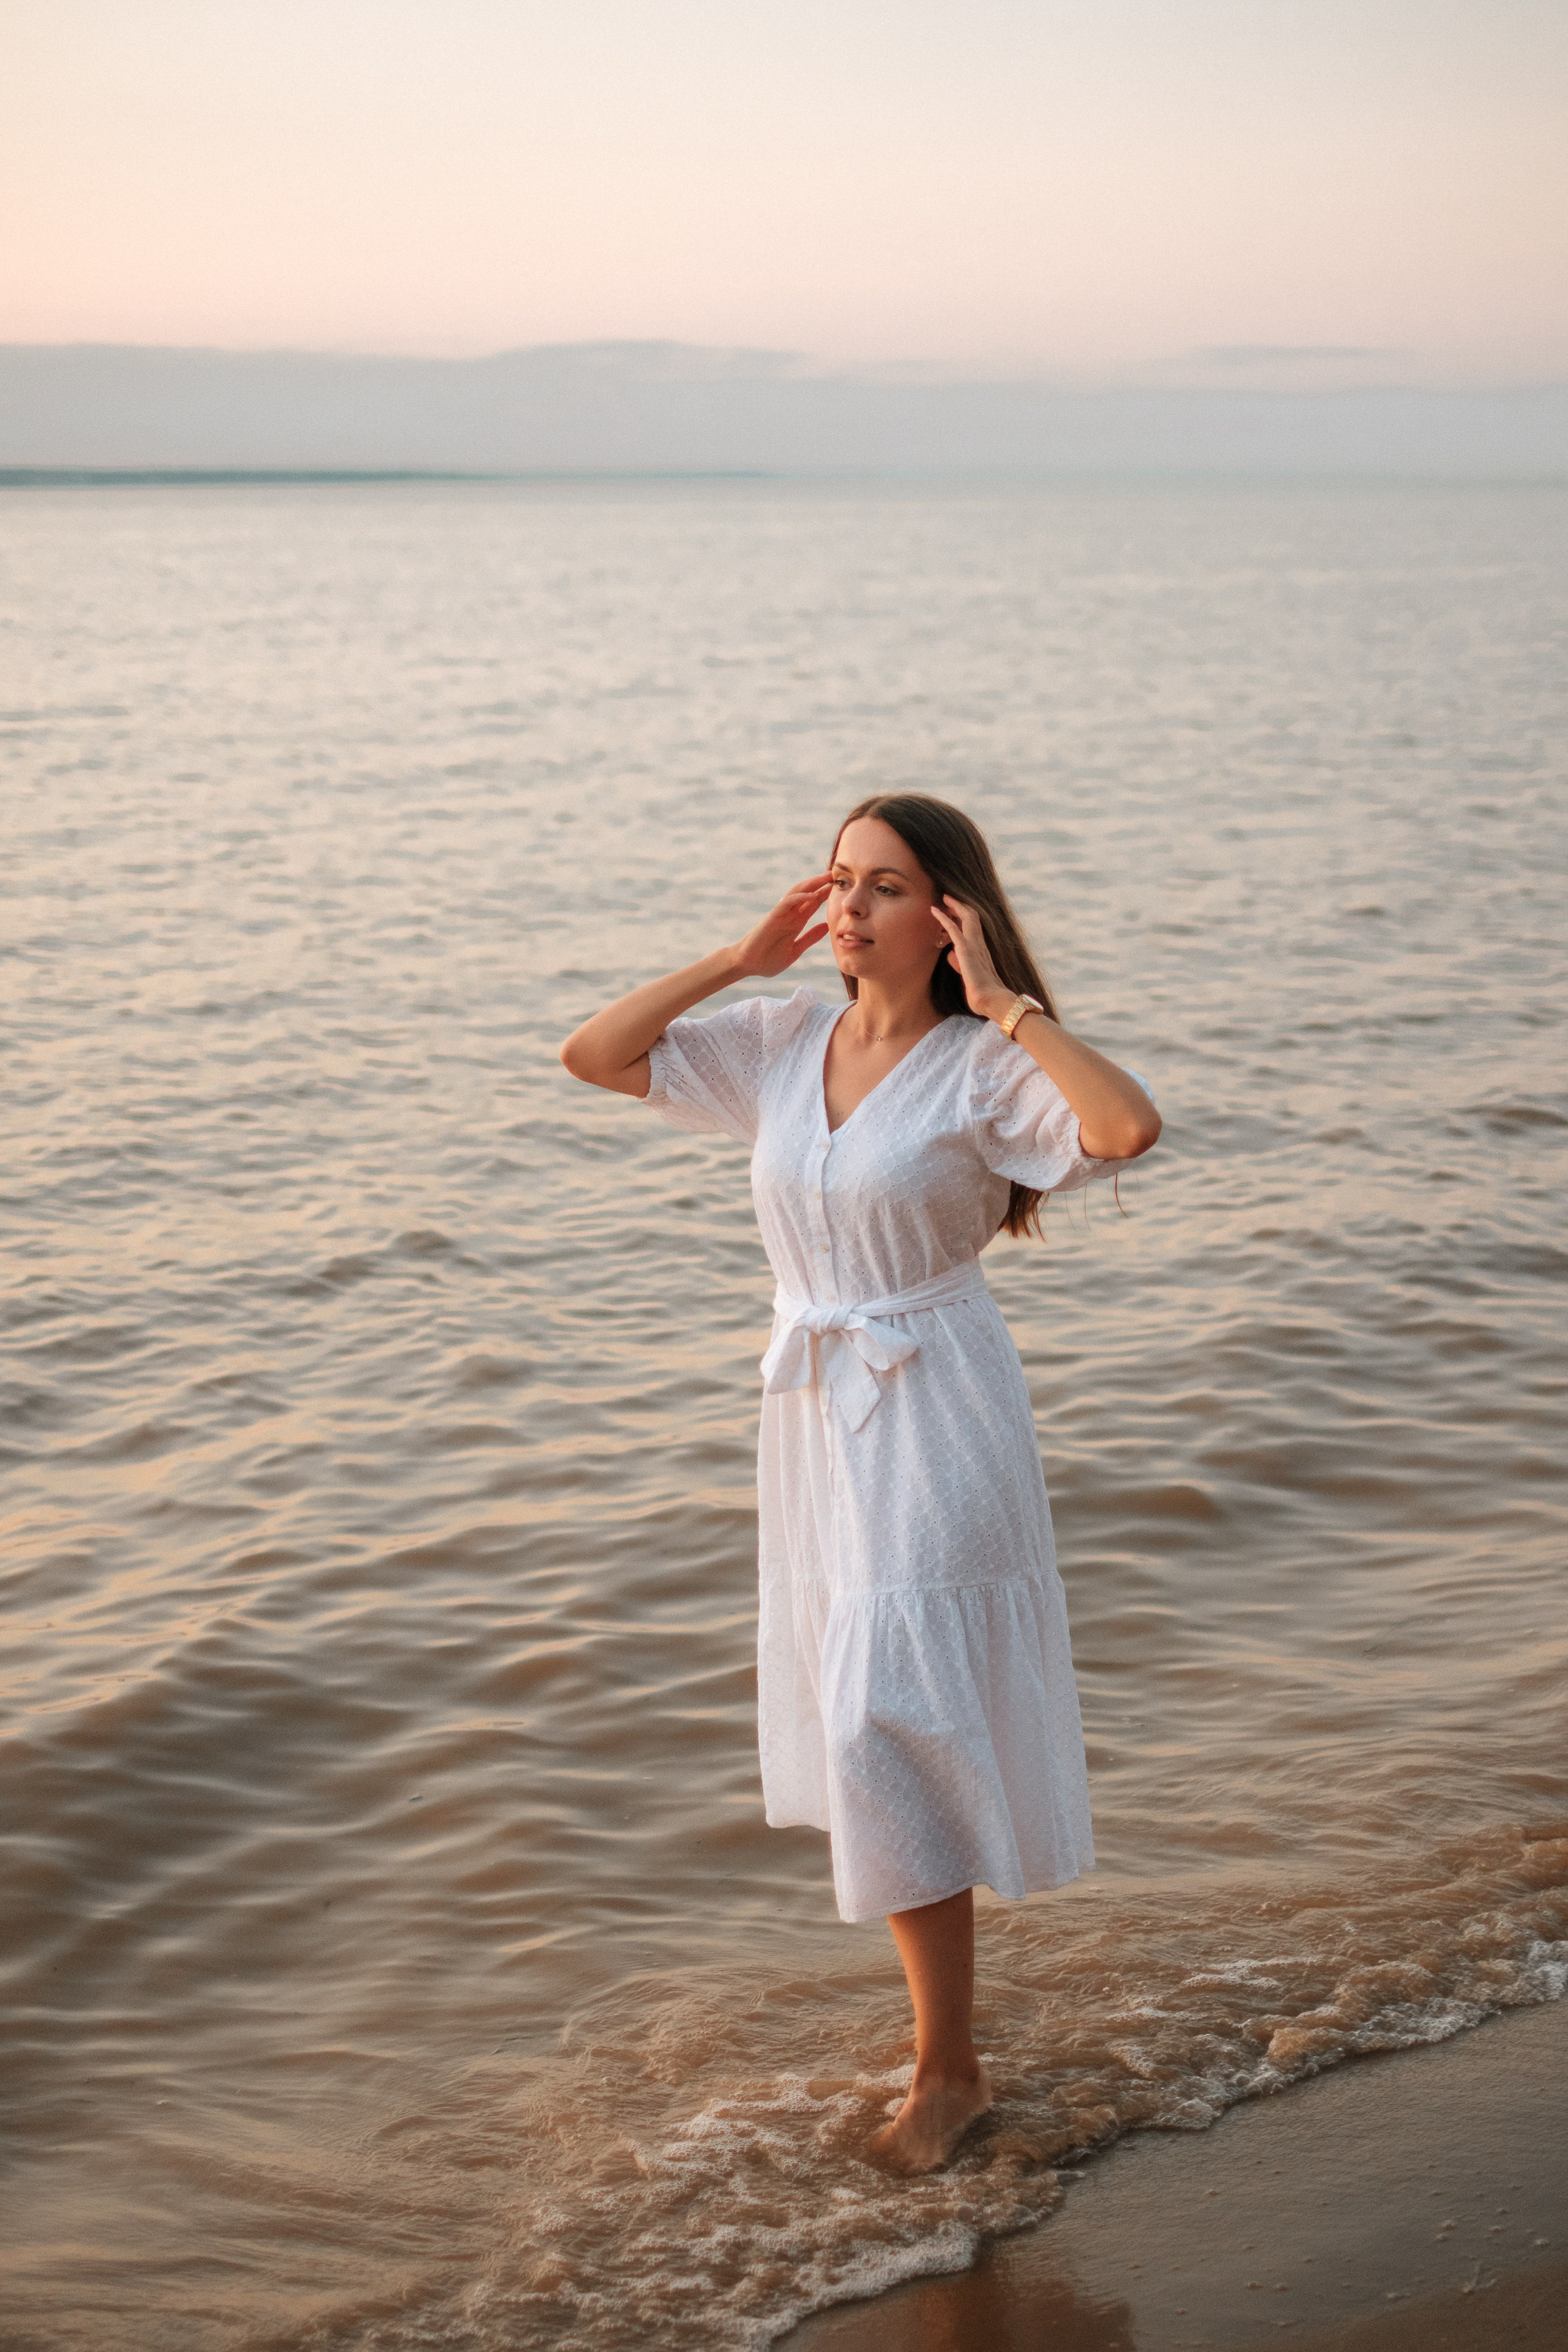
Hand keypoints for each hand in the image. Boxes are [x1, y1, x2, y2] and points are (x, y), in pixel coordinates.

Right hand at [734, 874, 832, 978]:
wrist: (747, 965)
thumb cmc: (767, 960)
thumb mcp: (795, 951)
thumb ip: (809, 938)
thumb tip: (827, 926)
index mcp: (795, 923)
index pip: (812, 904)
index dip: (825, 894)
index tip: (840, 887)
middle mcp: (789, 915)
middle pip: (807, 894)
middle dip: (821, 884)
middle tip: (837, 875)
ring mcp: (780, 915)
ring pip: (798, 893)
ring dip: (812, 884)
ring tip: (827, 878)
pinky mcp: (772, 917)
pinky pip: (787, 903)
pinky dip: (799, 897)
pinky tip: (813, 895)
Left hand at [931, 896, 1013, 1019]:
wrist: (992, 1000)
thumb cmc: (982, 994)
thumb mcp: (968, 976)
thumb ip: (960, 964)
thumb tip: (950, 955)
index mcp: (982, 950)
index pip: (974, 927)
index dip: (965, 916)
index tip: (955, 910)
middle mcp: (980, 944)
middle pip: (972, 916)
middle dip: (960, 905)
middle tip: (948, 899)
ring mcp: (974, 945)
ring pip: (966, 916)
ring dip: (954, 905)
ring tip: (944, 898)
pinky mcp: (965, 949)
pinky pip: (953, 928)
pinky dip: (943, 917)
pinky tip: (934, 910)